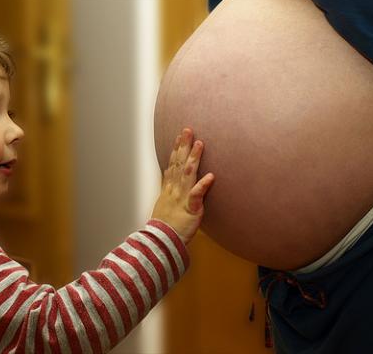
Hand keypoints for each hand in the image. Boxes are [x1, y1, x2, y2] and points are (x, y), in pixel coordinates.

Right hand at [151, 128, 214, 243]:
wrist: (161, 242)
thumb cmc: (165, 226)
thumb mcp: (165, 205)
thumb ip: (170, 191)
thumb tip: (172, 181)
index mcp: (169, 189)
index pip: (173, 165)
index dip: (176, 149)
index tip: (179, 136)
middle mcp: (175, 190)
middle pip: (179, 164)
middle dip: (183, 146)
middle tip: (188, 129)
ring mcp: (182, 198)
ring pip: (188, 174)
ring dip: (194, 158)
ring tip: (200, 144)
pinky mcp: (191, 210)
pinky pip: (197, 196)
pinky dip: (203, 186)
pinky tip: (211, 176)